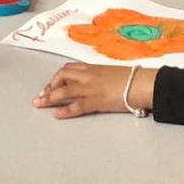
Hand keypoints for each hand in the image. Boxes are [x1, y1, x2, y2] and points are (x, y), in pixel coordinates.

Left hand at [33, 63, 155, 119]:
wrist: (143, 83)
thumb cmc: (133, 79)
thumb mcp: (113, 73)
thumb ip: (102, 77)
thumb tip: (97, 83)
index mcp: (93, 68)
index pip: (69, 69)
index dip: (57, 78)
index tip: (50, 86)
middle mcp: (89, 76)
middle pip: (62, 77)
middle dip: (49, 86)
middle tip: (41, 96)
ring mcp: (92, 88)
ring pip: (64, 91)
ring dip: (50, 98)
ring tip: (39, 105)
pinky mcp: (97, 101)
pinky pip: (77, 106)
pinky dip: (65, 110)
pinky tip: (56, 115)